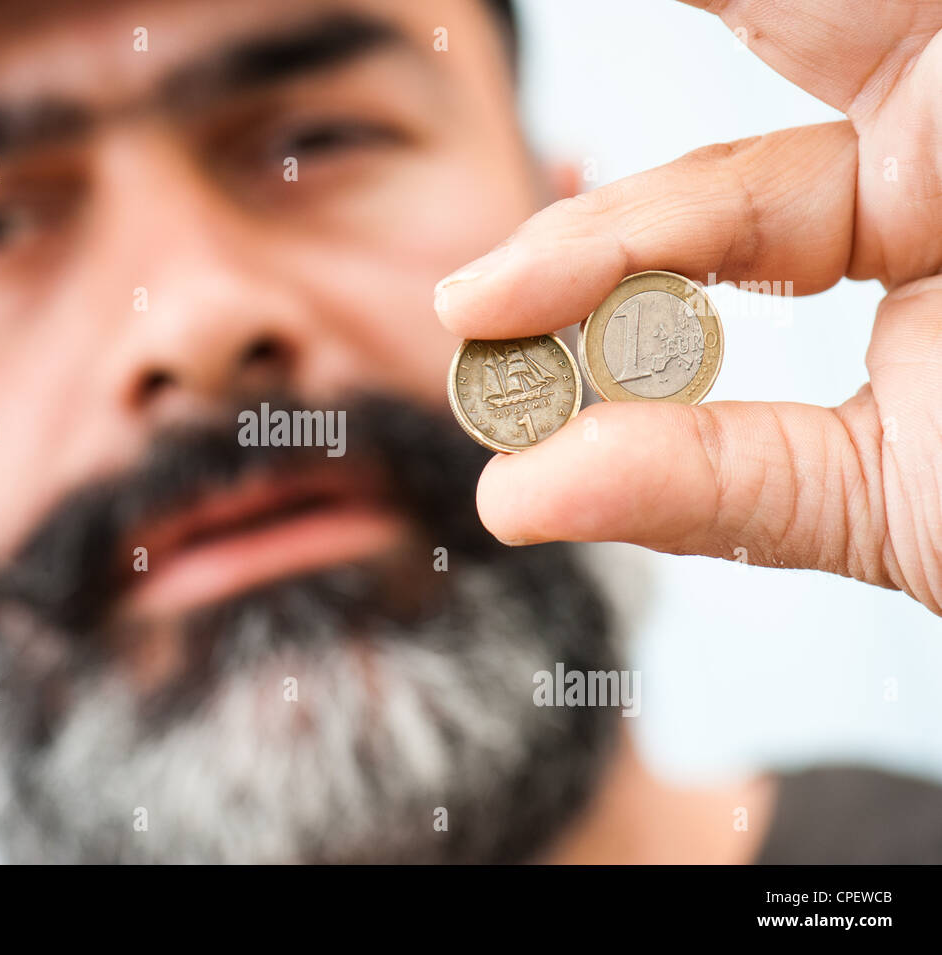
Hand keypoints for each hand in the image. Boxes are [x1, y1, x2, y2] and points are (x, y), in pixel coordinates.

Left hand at [434, 0, 941, 614]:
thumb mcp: (885, 503)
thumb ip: (708, 484)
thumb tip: (509, 501)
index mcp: (915, 228)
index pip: (709, 221)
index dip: (582, 258)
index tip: (468, 309)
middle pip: (753, 69)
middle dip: (624, 150)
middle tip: (484, 234)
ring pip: (808, 0)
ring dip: (723, 2)